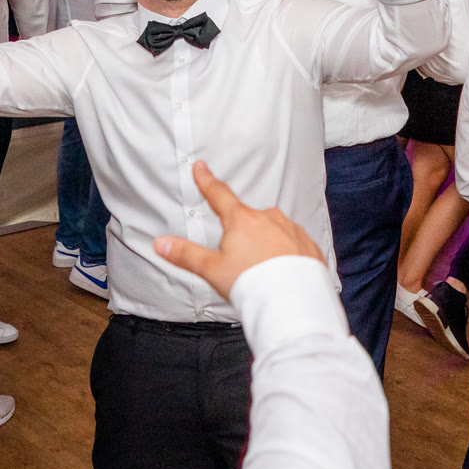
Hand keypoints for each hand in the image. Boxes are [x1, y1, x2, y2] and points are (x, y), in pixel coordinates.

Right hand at [153, 162, 323, 297]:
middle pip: (248, 220)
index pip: (219, 194)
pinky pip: (293, 245)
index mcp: (242, 220)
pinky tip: (282, 272)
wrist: (293, 301)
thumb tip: (160, 244)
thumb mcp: (211, 270)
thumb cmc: (252, 284)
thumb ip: (185, 254)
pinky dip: (287, 255)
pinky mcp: (308, 245)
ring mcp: (291, 230)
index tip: (201, 167)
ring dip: (266, 245)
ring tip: (261, 272)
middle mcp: (269, 219)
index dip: (207, 180)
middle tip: (240, 262)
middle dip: (242, 235)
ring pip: (273, 231)